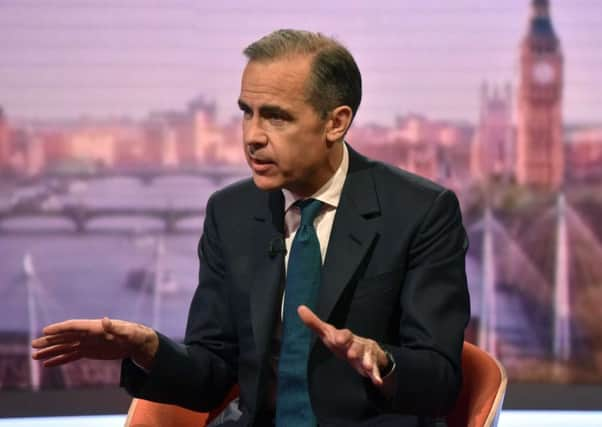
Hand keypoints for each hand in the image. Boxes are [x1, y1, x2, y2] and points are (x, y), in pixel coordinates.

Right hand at [31, 317, 158, 369]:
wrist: (137, 342)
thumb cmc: (133, 334)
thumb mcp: (127, 331)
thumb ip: (115, 327)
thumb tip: (105, 320)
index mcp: (94, 327)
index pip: (74, 326)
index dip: (60, 328)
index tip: (46, 330)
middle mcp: (87, 334)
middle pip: (64, 337)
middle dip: (49, 341)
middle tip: (33, 346)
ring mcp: (86, 343)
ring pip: (64, 347)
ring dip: (50, 351)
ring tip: (35, 357)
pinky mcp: (88, 352)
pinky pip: (70, 356)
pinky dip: (59, 359)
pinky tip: (47, 364)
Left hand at [298, 305, 388, 386]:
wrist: (367, 352)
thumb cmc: (344, 343)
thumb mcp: (329, 334)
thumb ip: (314, 323)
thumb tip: (300, 308)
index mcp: (346, 337)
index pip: (343, 334)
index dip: (341, 337)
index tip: (336, 339)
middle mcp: (357, 344)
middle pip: (356, 346)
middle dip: (354, 349)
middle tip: (351, 355)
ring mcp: (366, 354)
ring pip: (367, 358)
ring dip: (367, 362)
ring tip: (367, 367)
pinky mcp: (373, 366)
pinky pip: (375, 371)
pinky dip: (376, 376)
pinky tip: (377, 382)